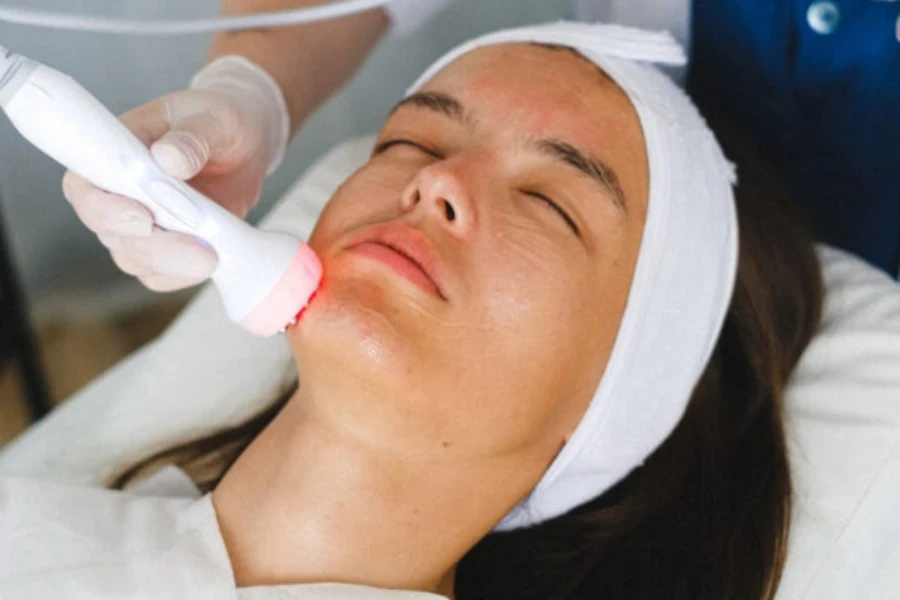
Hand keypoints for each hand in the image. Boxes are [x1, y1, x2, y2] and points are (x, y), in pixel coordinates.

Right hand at [61, 56, 289, 290]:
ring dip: (174, 264)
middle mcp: (119, 193)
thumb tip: (168, 159)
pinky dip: (186, 274)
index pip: (83, 187)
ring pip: (136, 260)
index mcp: (114, 153)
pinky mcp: (168, 246)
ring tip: (215, 253)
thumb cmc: (219, 120)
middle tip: (200, 250)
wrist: (246, 142)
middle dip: (154, 247)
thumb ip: (191, 137)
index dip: (104, 209)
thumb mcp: (214, 117)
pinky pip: (163, 274)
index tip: (143, 217)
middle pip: (110, 234)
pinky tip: (215, 260)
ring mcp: (141, 224)